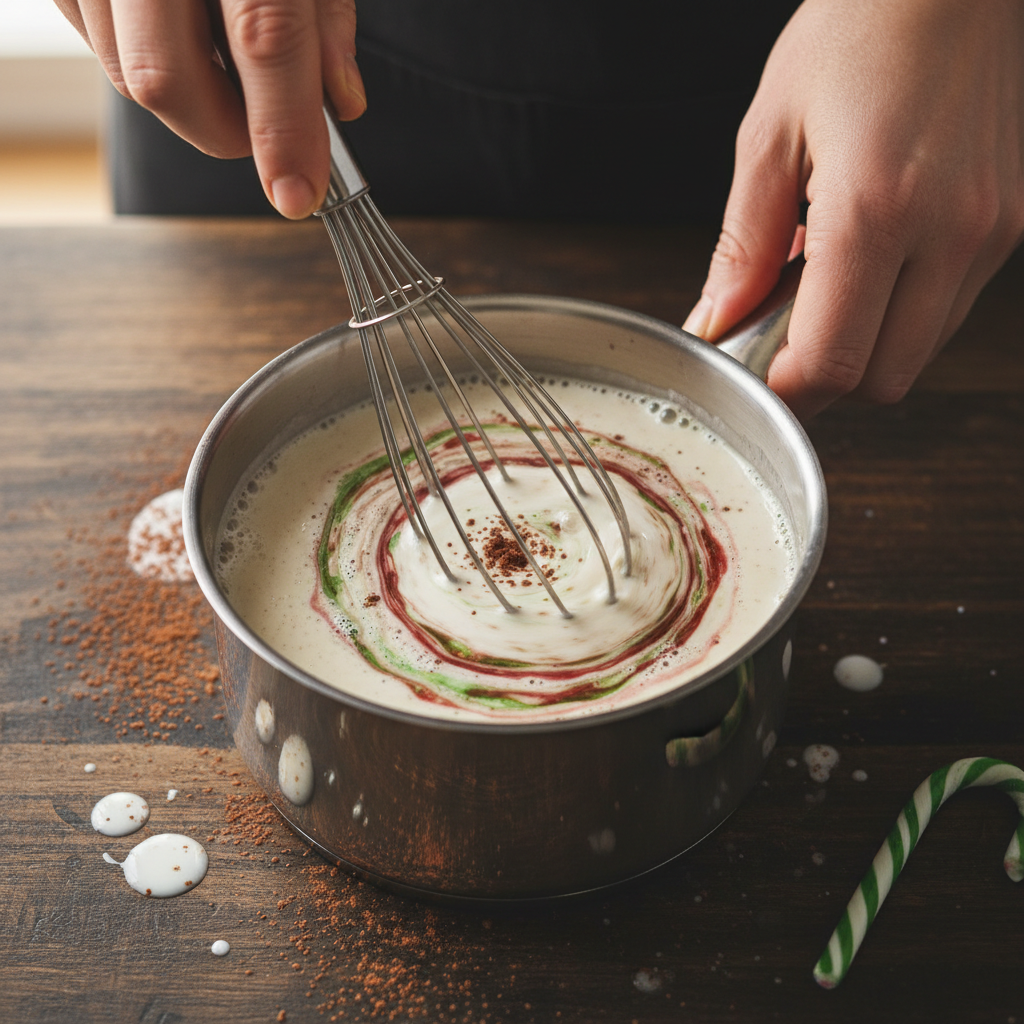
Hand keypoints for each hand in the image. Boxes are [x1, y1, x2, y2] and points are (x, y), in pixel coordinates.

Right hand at [53, 0, 365, 218]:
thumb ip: (324, 14)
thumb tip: (341, 102)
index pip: (263, 38)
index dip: (282, 129)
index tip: (299, 194)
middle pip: (168, 79)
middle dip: (226, 131)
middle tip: (264, 125)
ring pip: (129, 75)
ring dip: (190, 97)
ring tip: (221, 55)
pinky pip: (98, 47)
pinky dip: (147, 61)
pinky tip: (177, 27)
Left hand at [683, 0, 1023, 419]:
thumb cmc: (861, 27)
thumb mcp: (770, 135)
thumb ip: (744, 247)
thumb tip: (718, 321)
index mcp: (877, 209)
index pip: (832, 362)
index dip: (785, 392)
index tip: (751, 383)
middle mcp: (952, 231)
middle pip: (884, 381)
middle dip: (825, 380)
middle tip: (780, 342)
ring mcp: (992, 231)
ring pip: (921, 353)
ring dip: (866, 348)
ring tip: (824, 291)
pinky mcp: (1012, 223)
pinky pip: (950, 310)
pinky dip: (902, 313)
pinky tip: (869, 266)